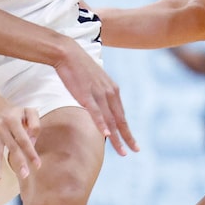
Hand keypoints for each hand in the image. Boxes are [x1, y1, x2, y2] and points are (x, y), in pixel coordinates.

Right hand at [0, 104, 41, 180]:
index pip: (23, 139)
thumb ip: (35, 125)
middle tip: (25, 175)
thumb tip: (33, 142)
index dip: (31, 152)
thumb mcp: (28, 111)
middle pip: (11, 147)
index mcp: (13, 120)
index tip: (37, 165)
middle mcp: (1, 127)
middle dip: (19, 162)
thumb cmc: (15, 113)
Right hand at [53, 41, 137, 155]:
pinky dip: (102, 124)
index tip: (133, 143)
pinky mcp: (86, 95)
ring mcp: (99, 94)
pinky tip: (107, 135)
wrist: (68, 53)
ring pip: (110, 120)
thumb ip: (100, 94)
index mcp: (112, 90)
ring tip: (123, 151)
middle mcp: (109, 93)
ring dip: (117, 137)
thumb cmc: (79, 67)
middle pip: (120, 120)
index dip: (127, 130)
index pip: (121, 115)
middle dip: (128, 137)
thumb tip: (100, 105)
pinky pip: (96, 112)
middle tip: (135, 151)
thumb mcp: (95, 82)